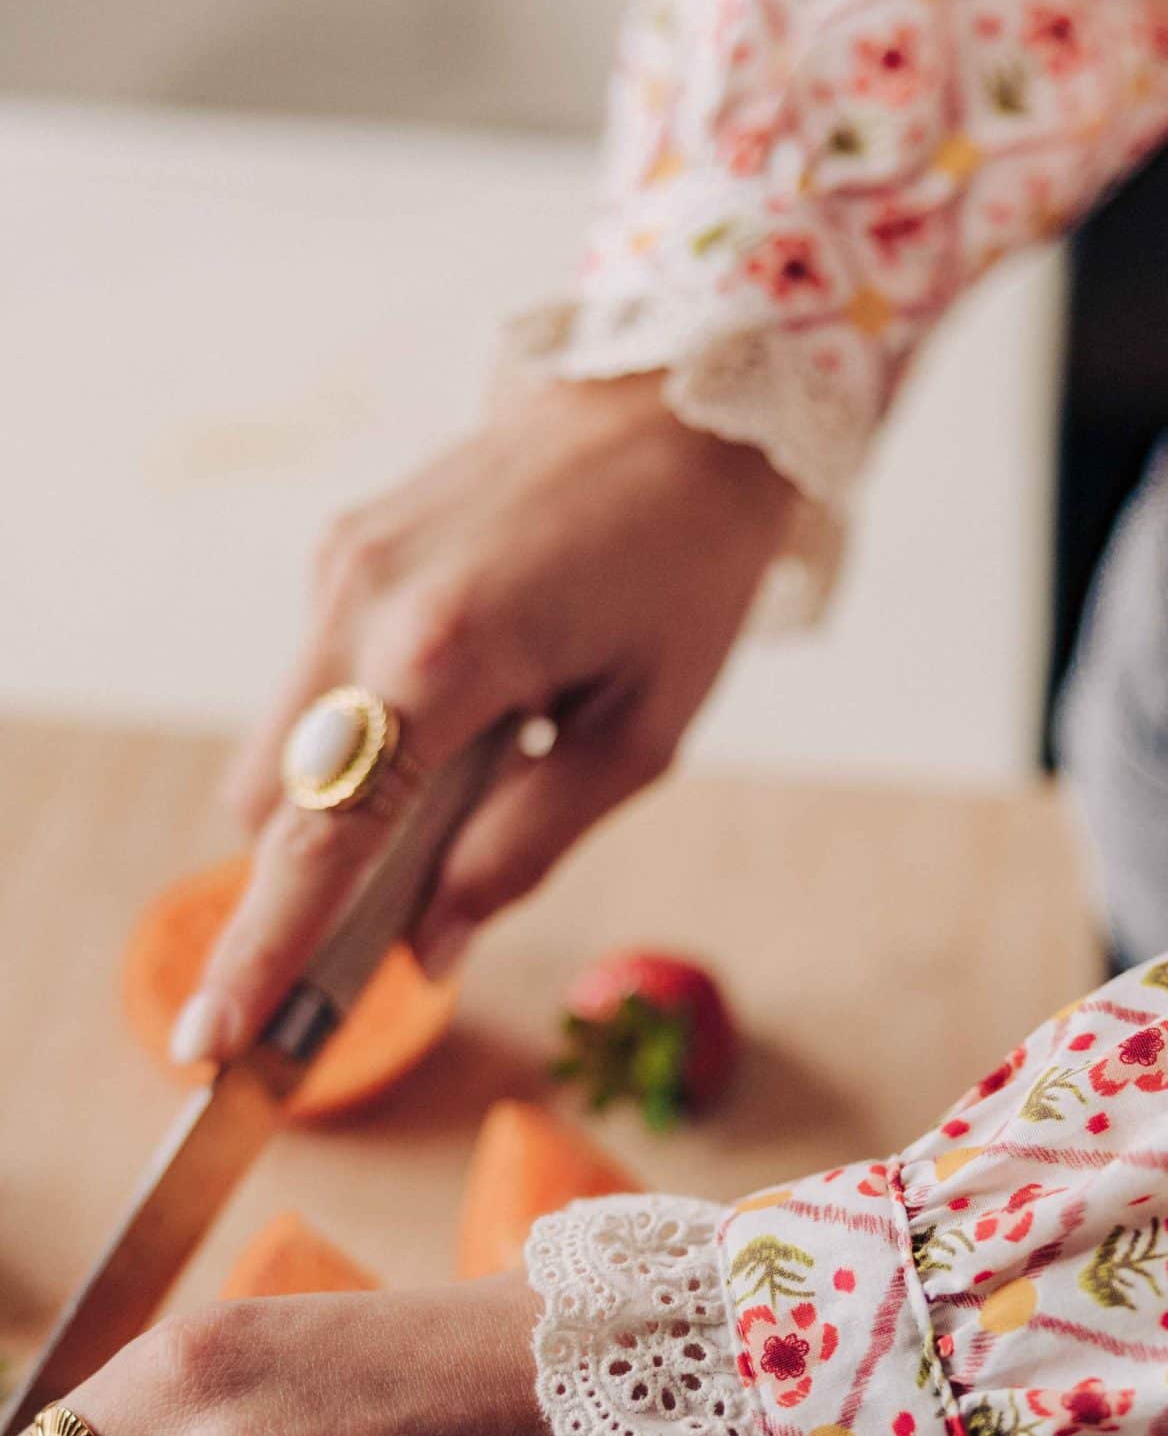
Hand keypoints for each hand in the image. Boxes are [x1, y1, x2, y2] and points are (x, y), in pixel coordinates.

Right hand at [173, 376, 795, 1065]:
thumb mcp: (638, 736)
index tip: (218, 1037)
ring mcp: (340, 566)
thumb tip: (429, 949)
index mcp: (446, 656)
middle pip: (273, 803)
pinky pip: (320, 680)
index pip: (326, 838)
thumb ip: (526, 848)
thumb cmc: (682, 571)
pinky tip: (477, 701)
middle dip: (311, 877)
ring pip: (285, 745)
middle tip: (401, 916)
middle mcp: (363, 604)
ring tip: (481, 771)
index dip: (268, 950)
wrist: (676, 398)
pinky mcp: (344, 546)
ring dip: (346, 799)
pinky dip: (369, 730)